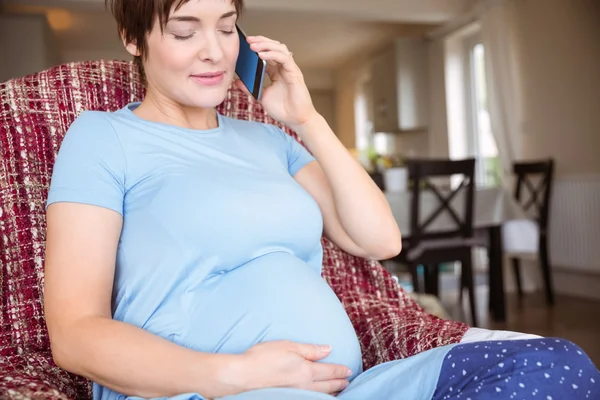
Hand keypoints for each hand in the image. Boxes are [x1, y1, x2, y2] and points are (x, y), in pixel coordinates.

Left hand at [234, 36, 318, 130]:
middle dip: (261, 41)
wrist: (295, 120)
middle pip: (274, 46)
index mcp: (276, 72)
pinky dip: (273, 54)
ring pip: (280, 48)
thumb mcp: (261, 96)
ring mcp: (290, 69)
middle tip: (248, 40)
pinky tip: (261, 55)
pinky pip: (284, 58)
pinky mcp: (295, 73)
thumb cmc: (283, 109)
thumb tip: (236, 82)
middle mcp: (283, 68)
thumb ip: (250, 88)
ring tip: (253, 45)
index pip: (267, 53)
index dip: (257, 46)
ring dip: (266, 44)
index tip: (244, 44)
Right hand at [236, 340, 351, 394]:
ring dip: (331, 393)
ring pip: (320, 395)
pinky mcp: (287, 397)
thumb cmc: (263, 358)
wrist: (243, 376)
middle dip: (339, 383)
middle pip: (328, 386)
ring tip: (338, 391)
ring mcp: (296, 394)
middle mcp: (304, 385)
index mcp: (307, 370)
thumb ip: (310, 349)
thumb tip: (328, 349)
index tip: (349, 371)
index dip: (341, 371)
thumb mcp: (288, 346)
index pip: (330, 371)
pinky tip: (317, 396)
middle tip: (348, 382)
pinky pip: (309, 398)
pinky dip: (318, 397)